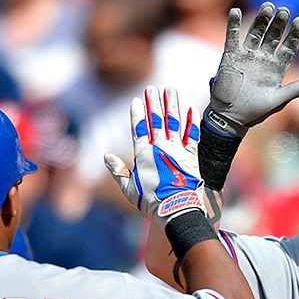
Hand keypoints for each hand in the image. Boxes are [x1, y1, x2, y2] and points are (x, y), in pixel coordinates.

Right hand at [105, 86, 205, 224]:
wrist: (176, 210)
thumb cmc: (151, 202)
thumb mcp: (129, 189)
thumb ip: (118, 171)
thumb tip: (106, 156)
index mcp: (143, 155)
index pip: (140, 129)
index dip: (138, 114)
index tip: (137, 100)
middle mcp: (160, 148)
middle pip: (157, 121)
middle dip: (154, 103)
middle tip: (152, 88)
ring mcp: (177, 151)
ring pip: (174, 123)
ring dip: (172, 105)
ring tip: (171, 90)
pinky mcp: (191, 157)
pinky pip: (192, 135)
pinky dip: (192, 122)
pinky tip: (191, 109)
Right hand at [203, 2, 298, 138]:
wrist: (230, 117)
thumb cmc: (256, 111)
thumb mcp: (278, 101)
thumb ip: (296, 90)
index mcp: (277, 68)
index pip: (289, 47)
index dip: (295, 34)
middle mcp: (264, 58)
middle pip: (274, 36)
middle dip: (279, 23)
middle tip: (284, 11)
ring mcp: (247, 56)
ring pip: (256, 33)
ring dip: (261, 20)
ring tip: (267, 7)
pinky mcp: (231, 56)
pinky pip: (232, 37)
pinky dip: (233, 24)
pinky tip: (235, 12)